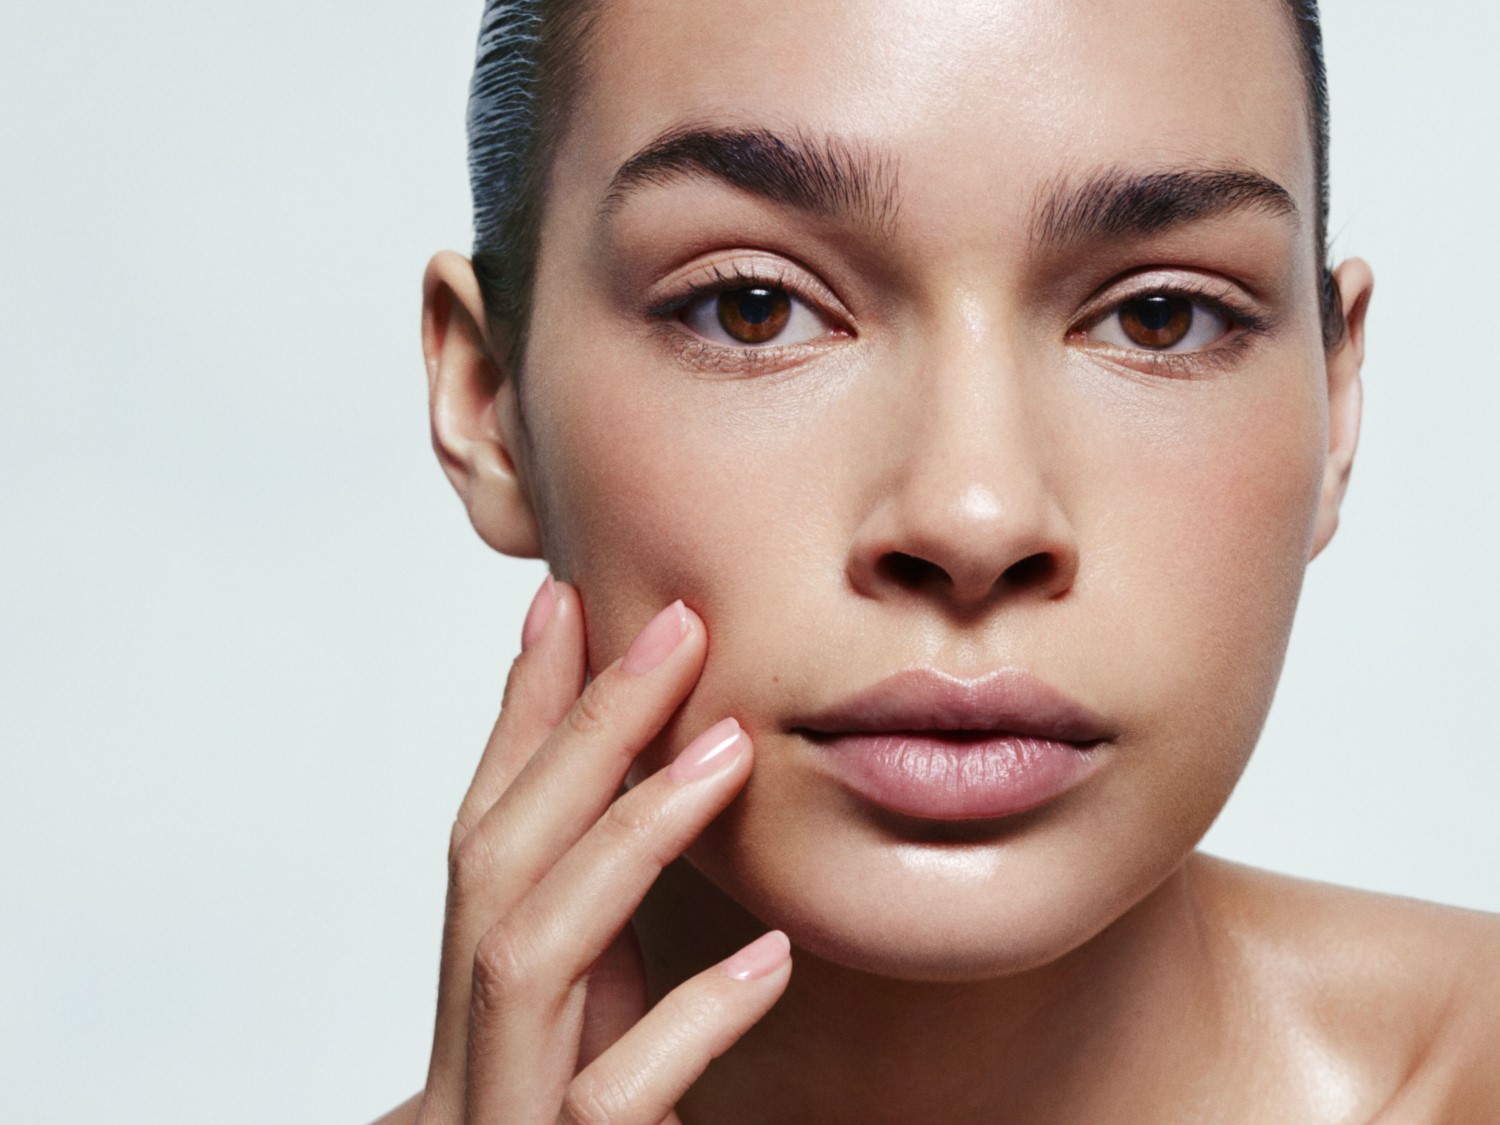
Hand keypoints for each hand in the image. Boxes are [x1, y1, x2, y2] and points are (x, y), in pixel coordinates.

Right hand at [411, 577, 790, 1124]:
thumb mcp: (577, 1028)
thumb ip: (598, 933)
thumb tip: (648, 800)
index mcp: (481, 1000)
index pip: (487, 828)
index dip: (522, 712)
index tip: (570, 599)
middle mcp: (470, 1047)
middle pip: (495, 865)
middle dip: (576, 735)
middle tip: (672, 624)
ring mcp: (503, 1115)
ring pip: (532, 960)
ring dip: (624, 842)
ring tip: (725, 752)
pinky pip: (608, 1105)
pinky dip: (684, 1024)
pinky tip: (770, 960)